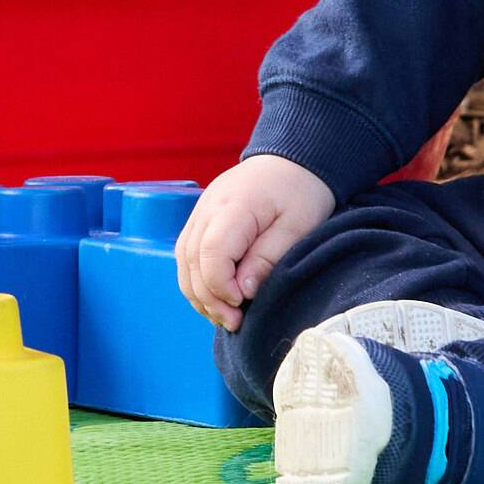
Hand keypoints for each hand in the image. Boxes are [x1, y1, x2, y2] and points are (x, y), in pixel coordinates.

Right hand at [176, 154, 335, 327]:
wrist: (292, 161)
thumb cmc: (300, 192)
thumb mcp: (297, 227)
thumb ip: (268, 257)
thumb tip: (244, 290)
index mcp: (233, 207)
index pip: (210, 253)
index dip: (221, 286)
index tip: (243, 302)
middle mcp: (207, 209)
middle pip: (191, 260)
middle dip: (209, 298)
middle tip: (235, 322)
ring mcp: (200, 213)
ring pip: (183, 261)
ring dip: (199, 293)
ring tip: (225, 317)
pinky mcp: (201, 220)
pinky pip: (187, 255)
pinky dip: (197, 280)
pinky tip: (216, 299)